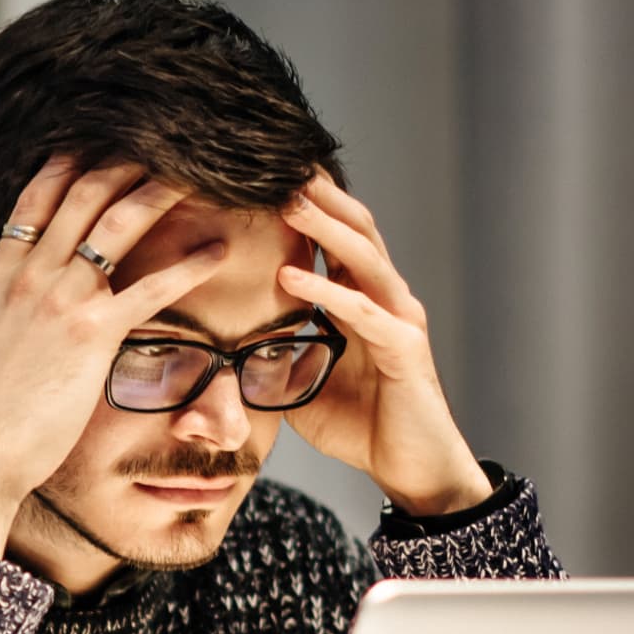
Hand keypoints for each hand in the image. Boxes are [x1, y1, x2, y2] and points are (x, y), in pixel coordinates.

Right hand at [0, 160, 230, 555]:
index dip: (68, 164)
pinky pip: (151, 289)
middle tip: (160, 143)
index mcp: (0, 274)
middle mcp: (31, 275)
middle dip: (123, 162)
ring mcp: (62, 300)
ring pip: (117, 226)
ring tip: (196, 175)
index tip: (96, 142)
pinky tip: (217, 254)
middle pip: (82, 196)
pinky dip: (188, 266)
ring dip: (158, 193)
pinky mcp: (93, 334)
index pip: (35, 199)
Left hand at [276, 173, 493, 515]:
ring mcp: (399, 321)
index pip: (337, 238)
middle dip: (319, 196)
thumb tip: (221, 343)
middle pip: (356, 230)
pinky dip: (326, 291)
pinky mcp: (405, 351)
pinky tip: (290, 275)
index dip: (309, 207)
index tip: (266, 176)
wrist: (412, 470)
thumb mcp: (302, 382)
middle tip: (279, 163)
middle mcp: (386, 300)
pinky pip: (362, 312)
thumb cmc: (362, 426)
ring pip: (364, 258)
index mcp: (363, 300)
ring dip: (324, 226)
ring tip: (287, 200)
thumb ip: (274, 353)